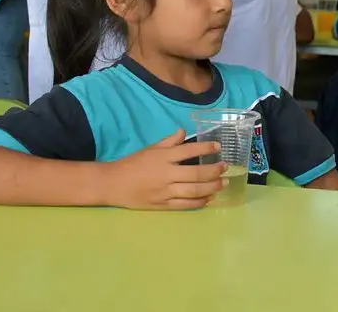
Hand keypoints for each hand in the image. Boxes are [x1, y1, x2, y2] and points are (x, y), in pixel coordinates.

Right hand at [101, 130, 225, 209]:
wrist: (112, 184)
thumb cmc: (132, 164)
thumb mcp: (150, 149)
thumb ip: (168, 142)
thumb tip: (183, 131)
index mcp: (162, 157)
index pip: (188, 151)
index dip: (205, 148)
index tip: (218, 146)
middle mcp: (165, 174)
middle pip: (195, 173)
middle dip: (214, 171)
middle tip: (225, 167)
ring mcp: (164, 191)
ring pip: (193, 191)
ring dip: (212, 187)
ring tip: (223, 183)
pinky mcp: (162, 205)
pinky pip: (185, 205)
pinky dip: (199, 202)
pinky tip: (210, 198)